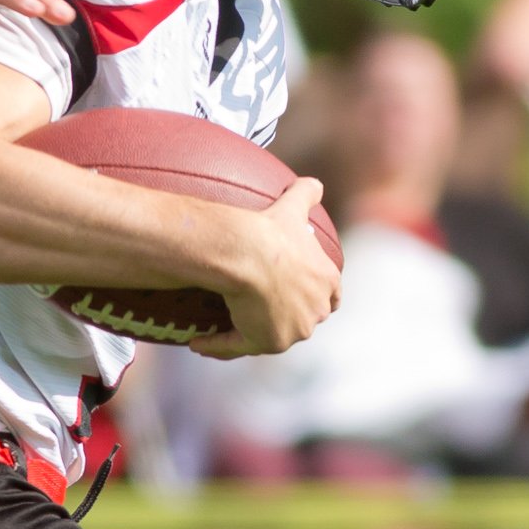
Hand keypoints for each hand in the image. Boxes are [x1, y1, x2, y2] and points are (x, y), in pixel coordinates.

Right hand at [191, 177, 340, 356]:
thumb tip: (313, 182)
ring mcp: (293, 331)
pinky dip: (217, 345)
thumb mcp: (291, 206)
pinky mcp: (266, 342)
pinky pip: (237, 346)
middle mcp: (315, 311)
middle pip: (304, 321)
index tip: (301, 296)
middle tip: (258, 311)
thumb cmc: (271, 231)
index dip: (317, 298)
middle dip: (286, 319)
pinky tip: (197, 343)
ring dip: (249, 333)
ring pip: (269, 335)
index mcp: (327, 282)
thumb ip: (306, 193)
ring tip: (225, 330)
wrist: (249, 254)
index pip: (330, 298)